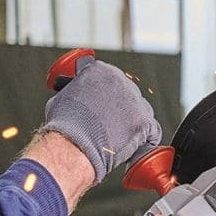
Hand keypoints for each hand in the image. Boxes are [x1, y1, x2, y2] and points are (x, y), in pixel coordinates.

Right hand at [38, 58, 160, 183]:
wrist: (73, 144)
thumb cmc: (64, 126)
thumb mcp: (62, 97)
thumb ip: (75, 92)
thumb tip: (75, 97)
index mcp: (100, 70)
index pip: (111, 80)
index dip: (108, 94)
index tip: (105, 104)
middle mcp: (120, 81)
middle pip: (128, 94)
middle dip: (122, 109)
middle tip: (112, 124)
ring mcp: (134, 101)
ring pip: (141, 110)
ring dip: (134, 122)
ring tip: (120, 137)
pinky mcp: (144, 122)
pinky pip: (153, 130)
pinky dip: (146, 138)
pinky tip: (138, 145)